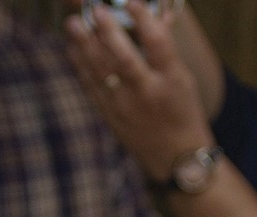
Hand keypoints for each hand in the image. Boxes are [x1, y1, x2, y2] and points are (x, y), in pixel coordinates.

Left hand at [66, 0, 214, 181]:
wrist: (178, 160)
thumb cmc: (183, 113)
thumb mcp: (183, 81)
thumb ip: (163, 53)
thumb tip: (145, 17)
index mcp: (173, 81)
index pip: (158, 44)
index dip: (143, 19)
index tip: (132, 2)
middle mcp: (148, 93)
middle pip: (123, 57)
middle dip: (107, 30)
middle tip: (96, 9)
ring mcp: (126, 106)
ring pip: (100, 70)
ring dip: (83, 43)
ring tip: (74, 22)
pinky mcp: (110, 115)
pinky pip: (90, 85)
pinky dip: (79, 63)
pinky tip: (73, 46)